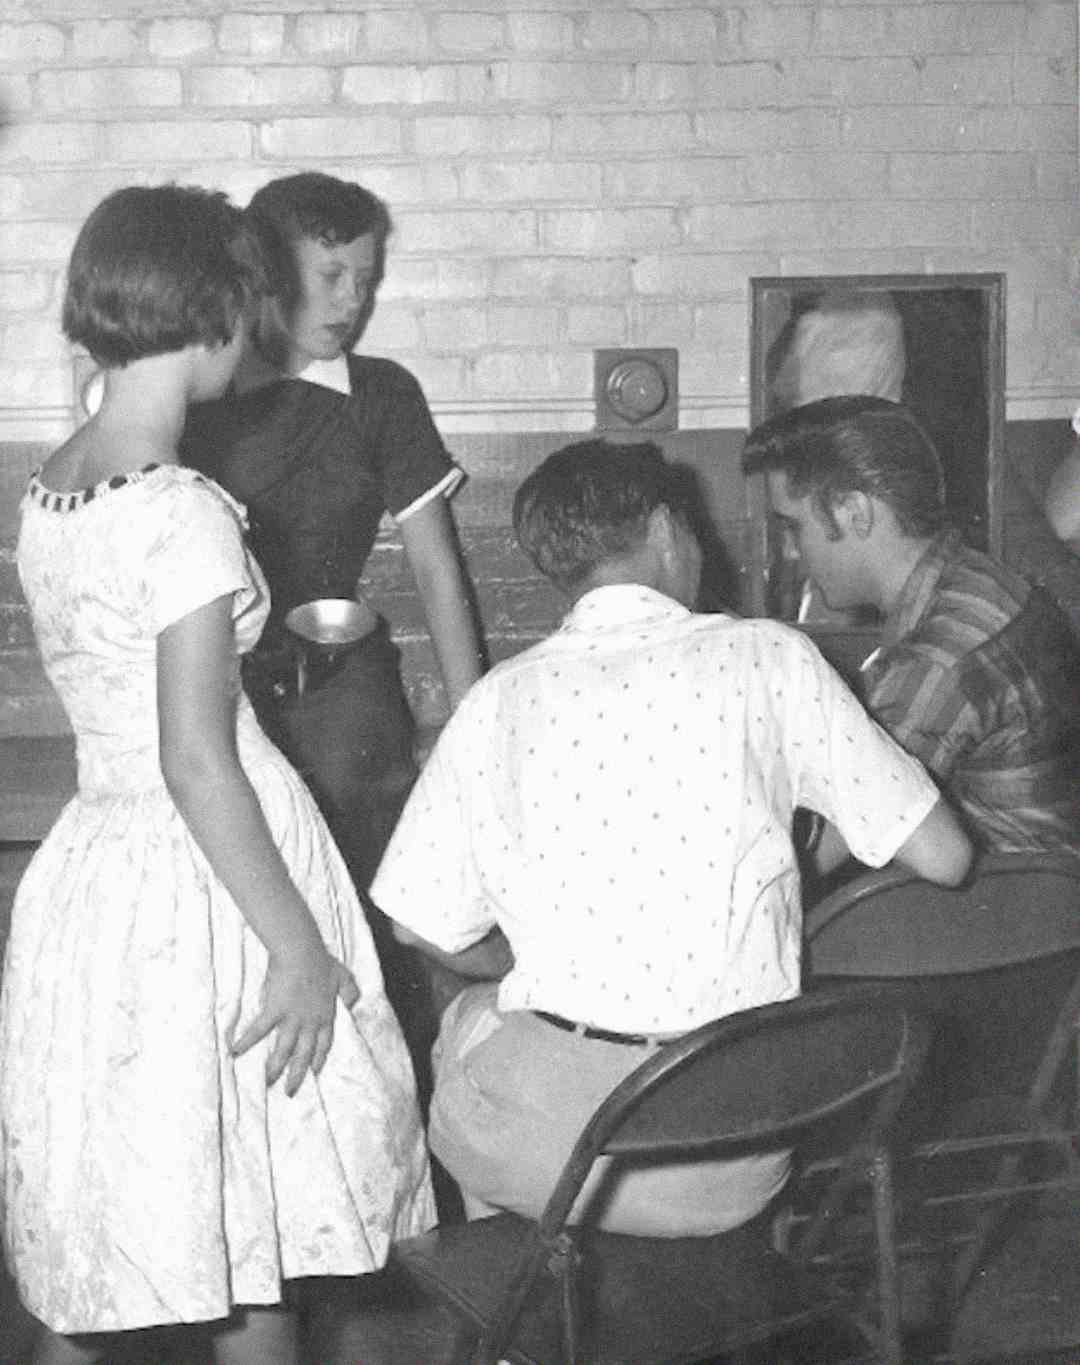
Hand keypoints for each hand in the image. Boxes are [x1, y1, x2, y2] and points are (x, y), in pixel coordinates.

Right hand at [232, 941, 359, 1096]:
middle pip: (304, 1055)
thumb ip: (350, 992)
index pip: (324, 1044)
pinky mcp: (274, 1010)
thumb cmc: (322, 961)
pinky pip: (258, 1030)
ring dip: (275, 1068)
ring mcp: (291, 1018)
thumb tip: (353, 1004)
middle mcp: (309, 1022)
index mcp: (325, 1015)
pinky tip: (235, 1052)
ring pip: (283, 1050)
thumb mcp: (343, 977)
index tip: (314, 1072)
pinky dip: (246, 1042)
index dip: (318, 1059)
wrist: (302, 952)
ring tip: (268, 1083)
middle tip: (290, 1092)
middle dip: (297, 1075)